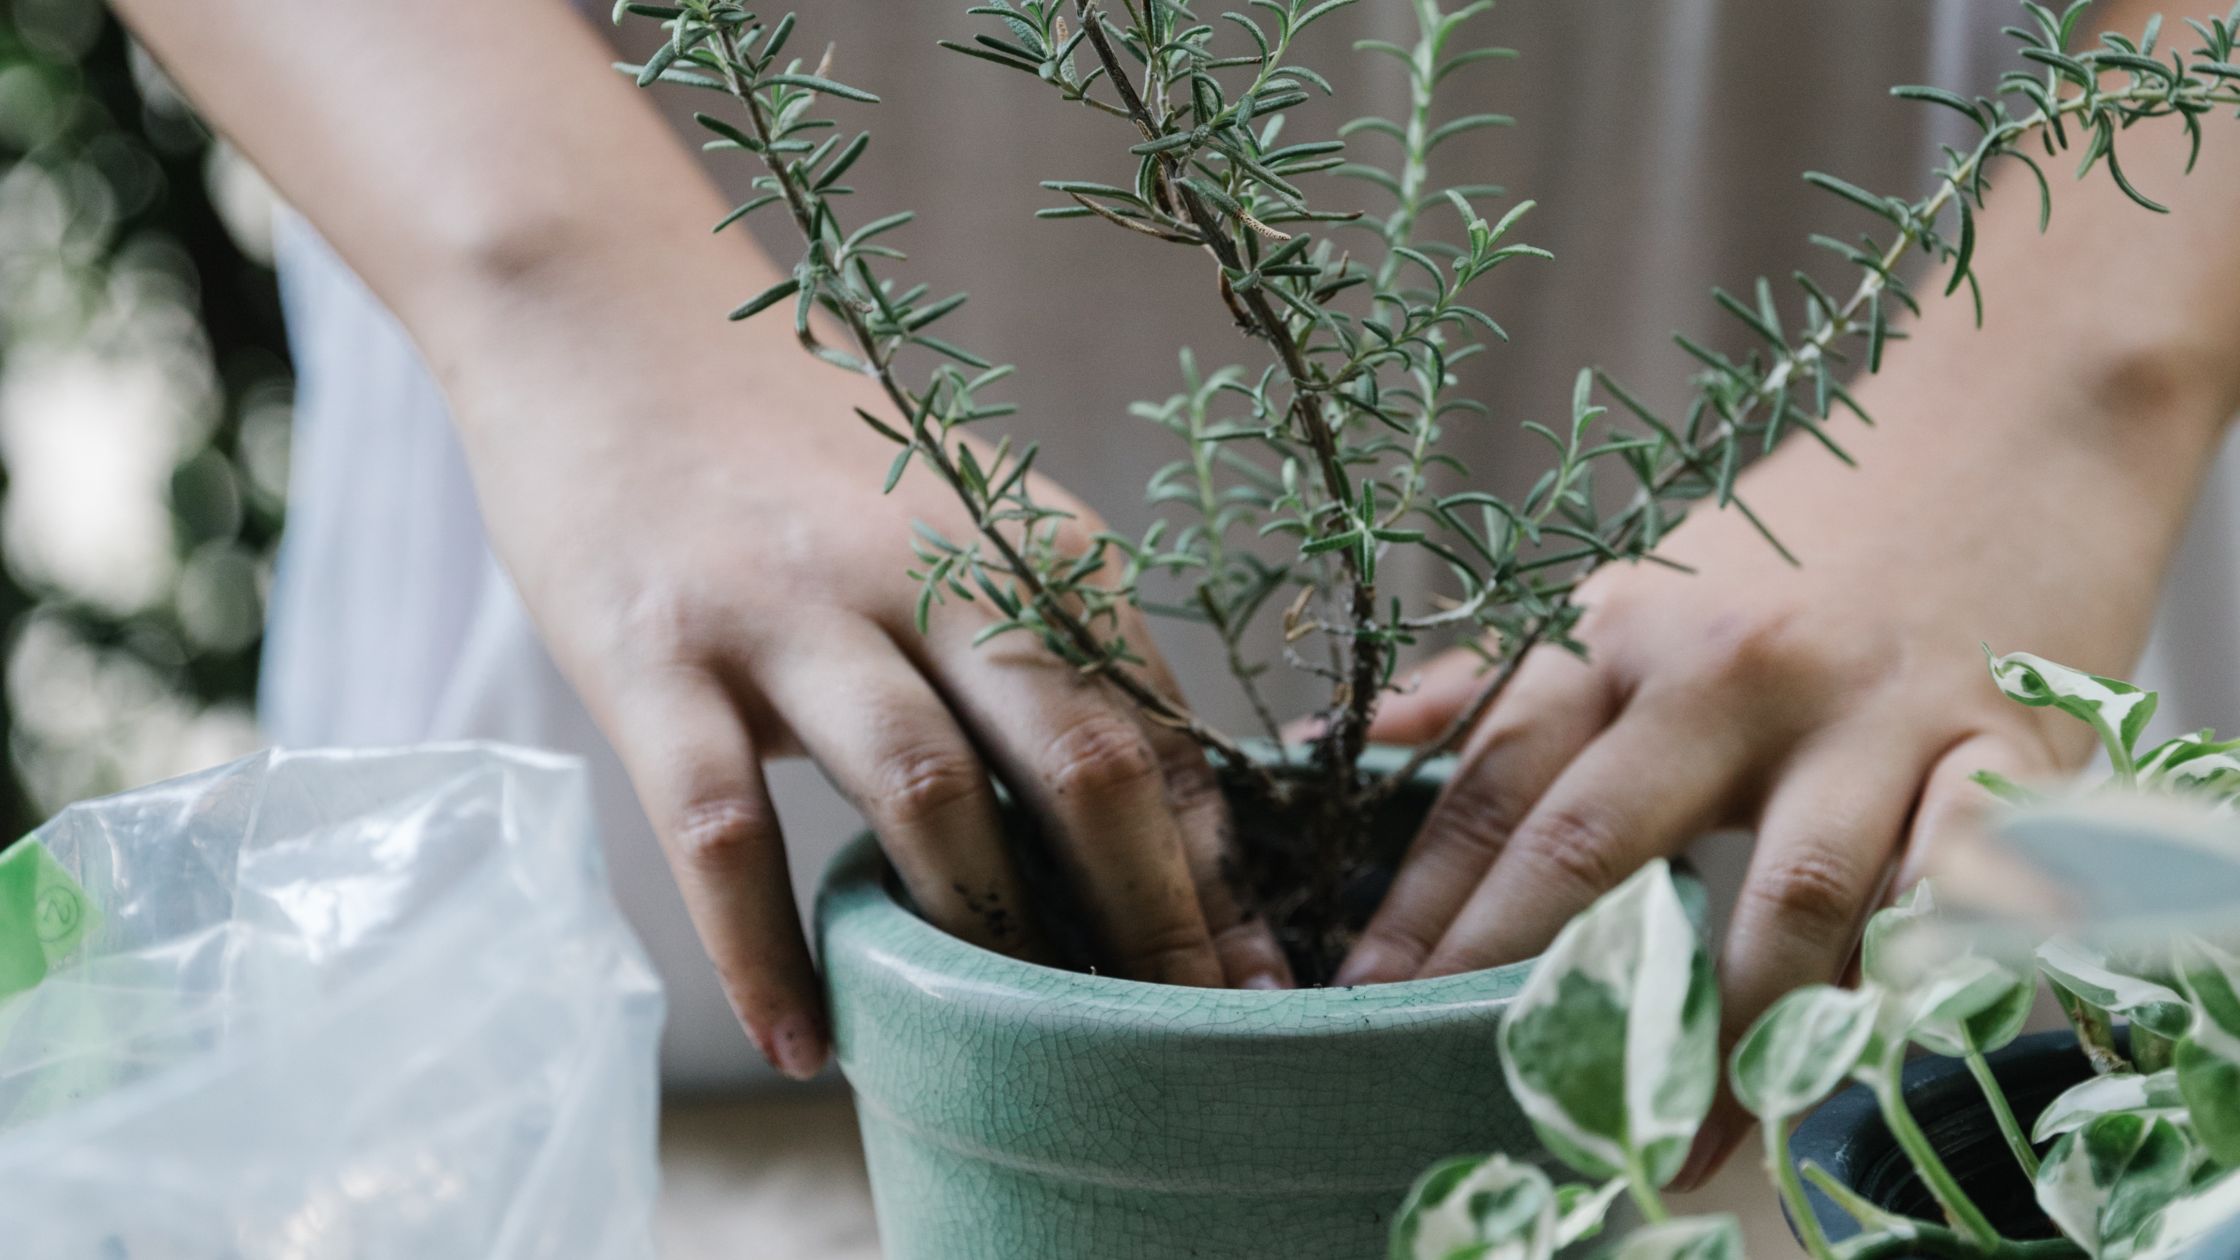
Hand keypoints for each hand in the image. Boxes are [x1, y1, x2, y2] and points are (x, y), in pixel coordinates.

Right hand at [440, 259, 1290, 1079]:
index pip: (1160, 731)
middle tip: (1189, 1055)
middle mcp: (931, 568)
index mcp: (1029, 544)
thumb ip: (1044, 647)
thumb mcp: (957, 528)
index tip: (1264, 991)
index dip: (1222, 876)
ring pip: (927, 795)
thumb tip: (1154, 819)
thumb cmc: (798, 457)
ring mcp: (791, 606)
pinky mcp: (657, 650)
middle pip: (1082, 762)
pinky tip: (805, 1048)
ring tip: (1017, 1066)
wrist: (602, 315)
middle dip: (1152, 924)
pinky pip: (723, 829)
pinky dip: (766, 954)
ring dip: (984, 943)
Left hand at [1335, 336, 2220, 1177]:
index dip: (1422, 902)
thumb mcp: (1630, 589)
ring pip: (1785, 903)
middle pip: (1601, 842)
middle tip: (1475, 1084)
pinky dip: (1906, 983)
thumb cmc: (1797, 539)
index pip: (1495, 786)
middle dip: (1526, 976)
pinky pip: (1948, 893)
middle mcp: (1733, 671)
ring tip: (1674, 1140)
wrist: (2003, 438)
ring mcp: (1871, 715)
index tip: (1364, 996)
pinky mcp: (2003, 752)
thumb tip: (1349, 743)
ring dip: (1725, 1039)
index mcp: (1621, 631)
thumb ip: (1497, 678)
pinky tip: (1855, 1059)